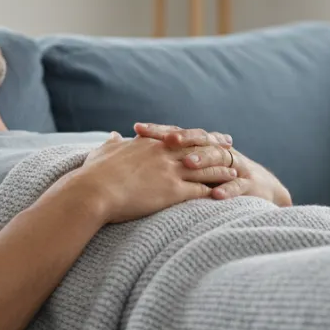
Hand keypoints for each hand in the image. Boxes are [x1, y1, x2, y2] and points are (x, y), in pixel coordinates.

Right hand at [75, 132, 238, 223]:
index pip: (178, 136)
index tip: (205, 135)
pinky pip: (201, 189)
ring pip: (204, 168)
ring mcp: (170, 171)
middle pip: (197, 147)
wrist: (93, 191)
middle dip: (216, 147)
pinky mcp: (173, 191)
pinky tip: (225, 195)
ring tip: (235, 173)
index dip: (193, 136)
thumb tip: (114, 136)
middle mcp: (164, 153)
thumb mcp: (103, 153)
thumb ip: (112, 144)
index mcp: (149, 143)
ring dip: (221, 170)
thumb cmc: (94, 174)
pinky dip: (215, 191)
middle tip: (230, 147)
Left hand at [135, 122, 291, 206]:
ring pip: (217, 158)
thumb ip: (163, 158)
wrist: (259, 187)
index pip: (177, 133)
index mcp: (200, 146)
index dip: (158, 130)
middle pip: (197, 140)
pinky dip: (227, 189)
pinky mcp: (248, 184)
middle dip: (183, 138)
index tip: (137, 128)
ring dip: (203, 160)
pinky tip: (216, 195)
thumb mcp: (190, 166)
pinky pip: (237, 186)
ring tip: (188, 164)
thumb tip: (129, 149)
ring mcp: (233, 166)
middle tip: (167, 140)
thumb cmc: (215, 177)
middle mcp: (216, 150)